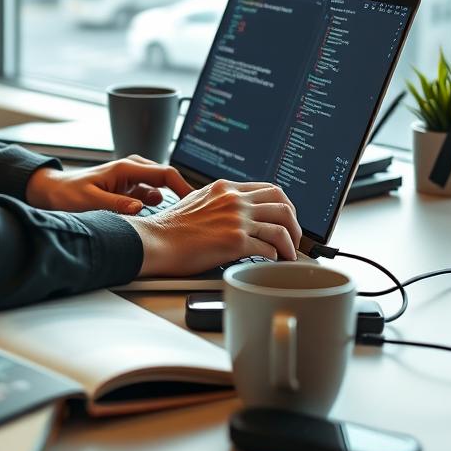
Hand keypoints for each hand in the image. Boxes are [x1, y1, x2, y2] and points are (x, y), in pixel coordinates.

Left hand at [25, 156, 192, 215]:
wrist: (52, 192)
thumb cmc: (67, 193)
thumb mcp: (90, 200)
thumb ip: (115, 203)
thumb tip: (140, 207)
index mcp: (127, 168)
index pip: (166, 173)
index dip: (184, 188)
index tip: (196, 204)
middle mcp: (133, 170)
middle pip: (167, 180)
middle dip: (181, 196)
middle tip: (192, 218)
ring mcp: (132, 179)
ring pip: (160, 190)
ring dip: (168, 204)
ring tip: (178, 223)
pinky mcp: (128, 190)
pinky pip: (150, 197)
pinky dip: (156, 208)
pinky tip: (159, 223)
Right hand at [124, 179, 301, 276]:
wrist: (155, 240)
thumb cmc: (171, 227)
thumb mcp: (196, 200)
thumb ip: (219, 201)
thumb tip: (236, 211)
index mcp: (225, 188)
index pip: (269, 189)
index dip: (284, 205)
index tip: (285, 219)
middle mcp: (233, 199)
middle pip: (282, 203)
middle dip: (295, 222)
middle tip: (293, 238)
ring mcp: (235, 219)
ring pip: (282, 226)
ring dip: (291, 243)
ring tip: (288, 255)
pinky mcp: (235, 241)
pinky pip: (269, 248)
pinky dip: (275, 257)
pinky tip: (271, 262)